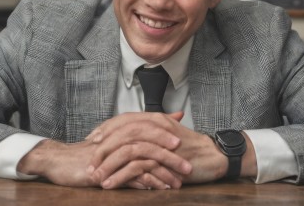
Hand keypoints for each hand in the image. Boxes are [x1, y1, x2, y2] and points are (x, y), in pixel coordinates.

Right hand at [17, 127, 190, 188]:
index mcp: (123, 128)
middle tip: (188, 168)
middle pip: (150, 141)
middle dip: (171, 156)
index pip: (151, 127)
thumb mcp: (120, 140)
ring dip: (162, 173)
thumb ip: (147, 130)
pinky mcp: (105, 170)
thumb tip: (176, 115)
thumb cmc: (92, 152)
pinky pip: (129, 176)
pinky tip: (157, 189)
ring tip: (176, 184)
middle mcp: (118, 138)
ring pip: (142, 159)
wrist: (61, 162)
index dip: (169, 136)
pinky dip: (145, 183)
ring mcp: (111, 154)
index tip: (187, 147)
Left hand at [88, 112, 228, 186]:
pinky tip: (112, 184)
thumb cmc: (190, 150)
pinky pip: (136, 165)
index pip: (122, 120)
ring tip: (97, 178)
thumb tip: (127, 142)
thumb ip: (148, 136)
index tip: (91, 143)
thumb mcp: (164, 140)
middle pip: (120, 133)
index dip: (105, 131)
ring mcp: (159, 140)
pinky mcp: (164, 157)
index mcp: (153, 119)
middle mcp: (155, 125)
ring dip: (108, 165)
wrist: (213, 157)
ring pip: (125, 149)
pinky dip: (121, 176)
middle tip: (90, 164)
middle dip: (101, 150)